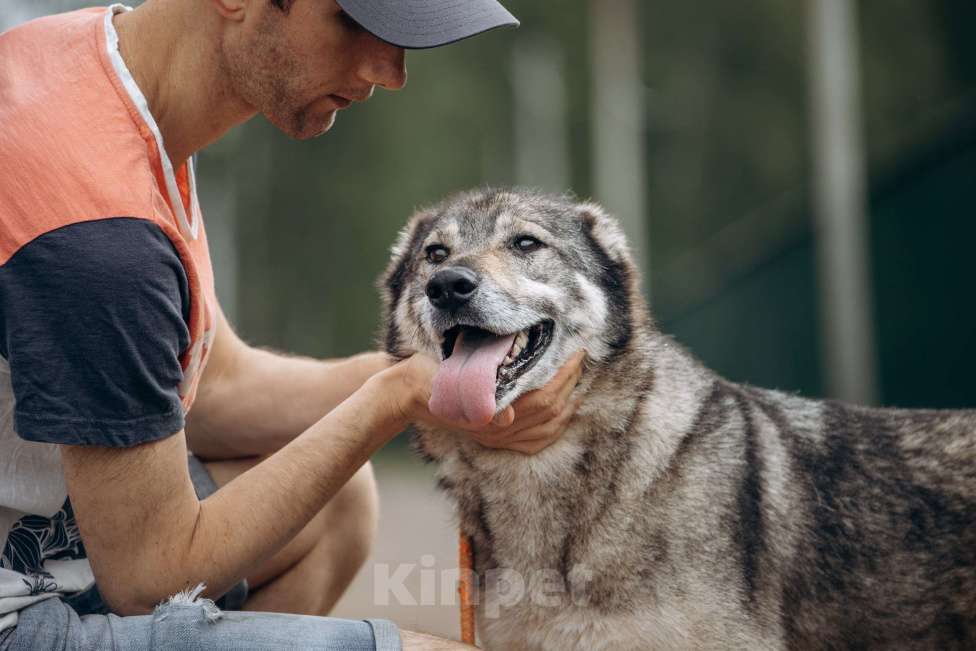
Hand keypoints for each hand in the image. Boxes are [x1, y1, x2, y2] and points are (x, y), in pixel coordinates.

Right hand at [381, 350, 585, 454]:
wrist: (405, 392)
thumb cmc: (426, 375)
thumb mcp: (445, 375)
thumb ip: (473, 392)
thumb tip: (507, 421)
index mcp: (489, 413)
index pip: (542, 397)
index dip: (564, 375)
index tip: (575, 350)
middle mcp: (496, 432)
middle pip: (550, 411)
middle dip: (570, 382)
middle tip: (580, 354)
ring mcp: (496, 438)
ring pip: (548, 427)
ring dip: (569, 401)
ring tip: (576, 375)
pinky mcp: (495, 439)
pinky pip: (536, 441)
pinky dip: (556, 425)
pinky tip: (565, 408)